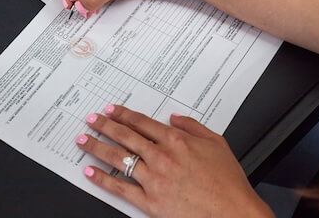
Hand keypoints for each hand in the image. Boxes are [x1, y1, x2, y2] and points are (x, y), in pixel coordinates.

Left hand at [75, 105, 272, 217]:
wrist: (235, 214)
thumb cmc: (228, 183)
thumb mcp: (217, 143)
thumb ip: (193, 126)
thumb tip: (174, 117)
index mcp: (177, 141)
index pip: (142, 122)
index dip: (123, 114)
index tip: (111, 110)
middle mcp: (162, 157)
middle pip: (126, 136)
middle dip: (105, 126)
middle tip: (91, 119)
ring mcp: (154, 179)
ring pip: (119, 158)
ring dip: (97, 147)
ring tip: (83, 140)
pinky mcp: (150, 202)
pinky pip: (121, 188)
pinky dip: (103, 180)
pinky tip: (91, 172)